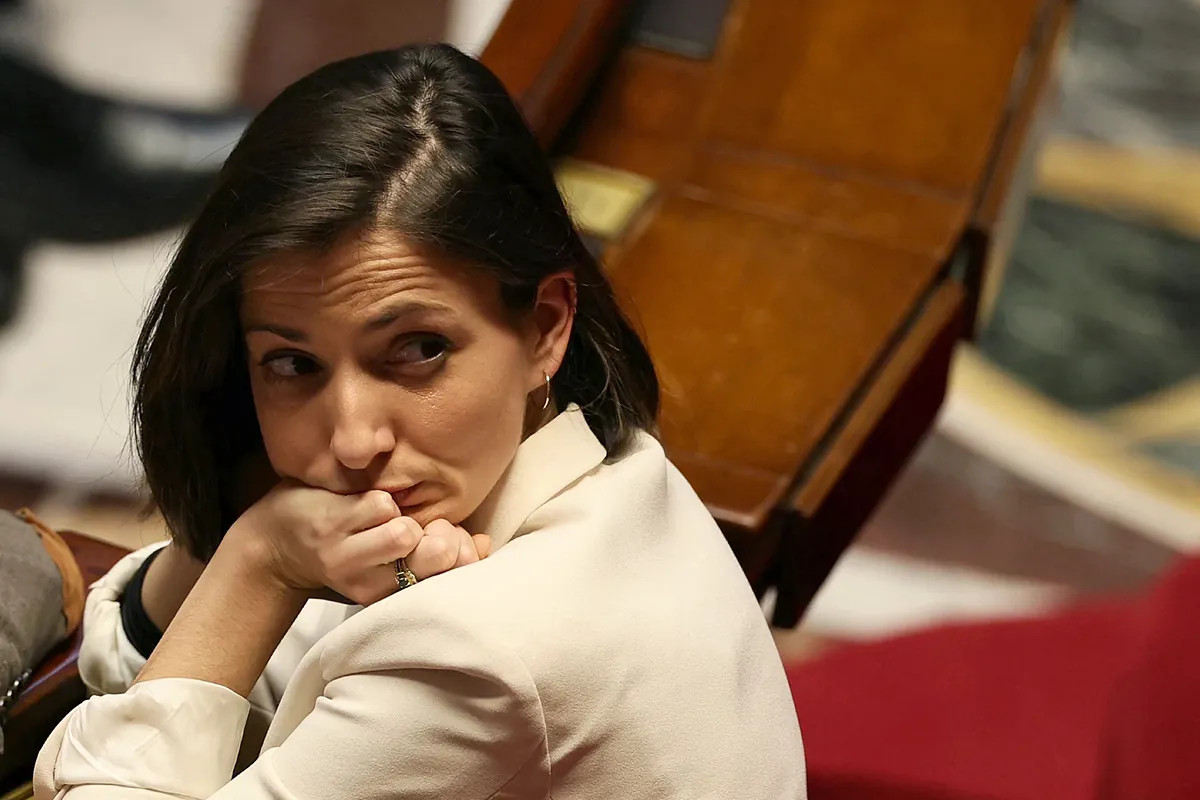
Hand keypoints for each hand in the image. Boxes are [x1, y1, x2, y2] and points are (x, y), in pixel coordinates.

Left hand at [226, 482, 489, 604]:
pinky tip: (357, 508)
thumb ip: (441, 553)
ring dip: (399, 515)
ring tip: (382, 520)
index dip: (460, 551)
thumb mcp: (393, 564)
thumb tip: (484, 543)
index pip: (448, 573)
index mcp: (390, 594)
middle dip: (437, 532)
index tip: (450, 539)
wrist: (276, 544)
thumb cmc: (346, 550)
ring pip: (405, 530)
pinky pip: (380, 503)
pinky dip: (375, 499)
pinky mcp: (334, 524)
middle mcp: (372, 582)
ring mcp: (351, 554)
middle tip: (420, 527)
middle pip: (432, 555)